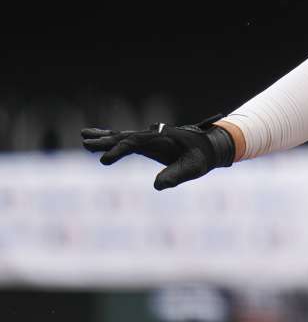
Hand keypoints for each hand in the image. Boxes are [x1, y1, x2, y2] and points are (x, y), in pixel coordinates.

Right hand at [82, 115, 234, 189]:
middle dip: (106, 142)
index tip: (104, 161)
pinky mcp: (147, 142)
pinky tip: (94, 139)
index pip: (135, 143)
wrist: (210, 146)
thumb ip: (176, 176)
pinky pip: (125, 140)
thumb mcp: (193, 168)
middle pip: (125, 137)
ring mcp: (149, 138)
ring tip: (84, 137)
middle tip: (87, 145)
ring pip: (123, 137)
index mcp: (161, 138)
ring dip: (104, 138)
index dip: (118, 151)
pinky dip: (111, 139)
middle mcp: (152, 135)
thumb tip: (158, 186)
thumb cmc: (202, 157)